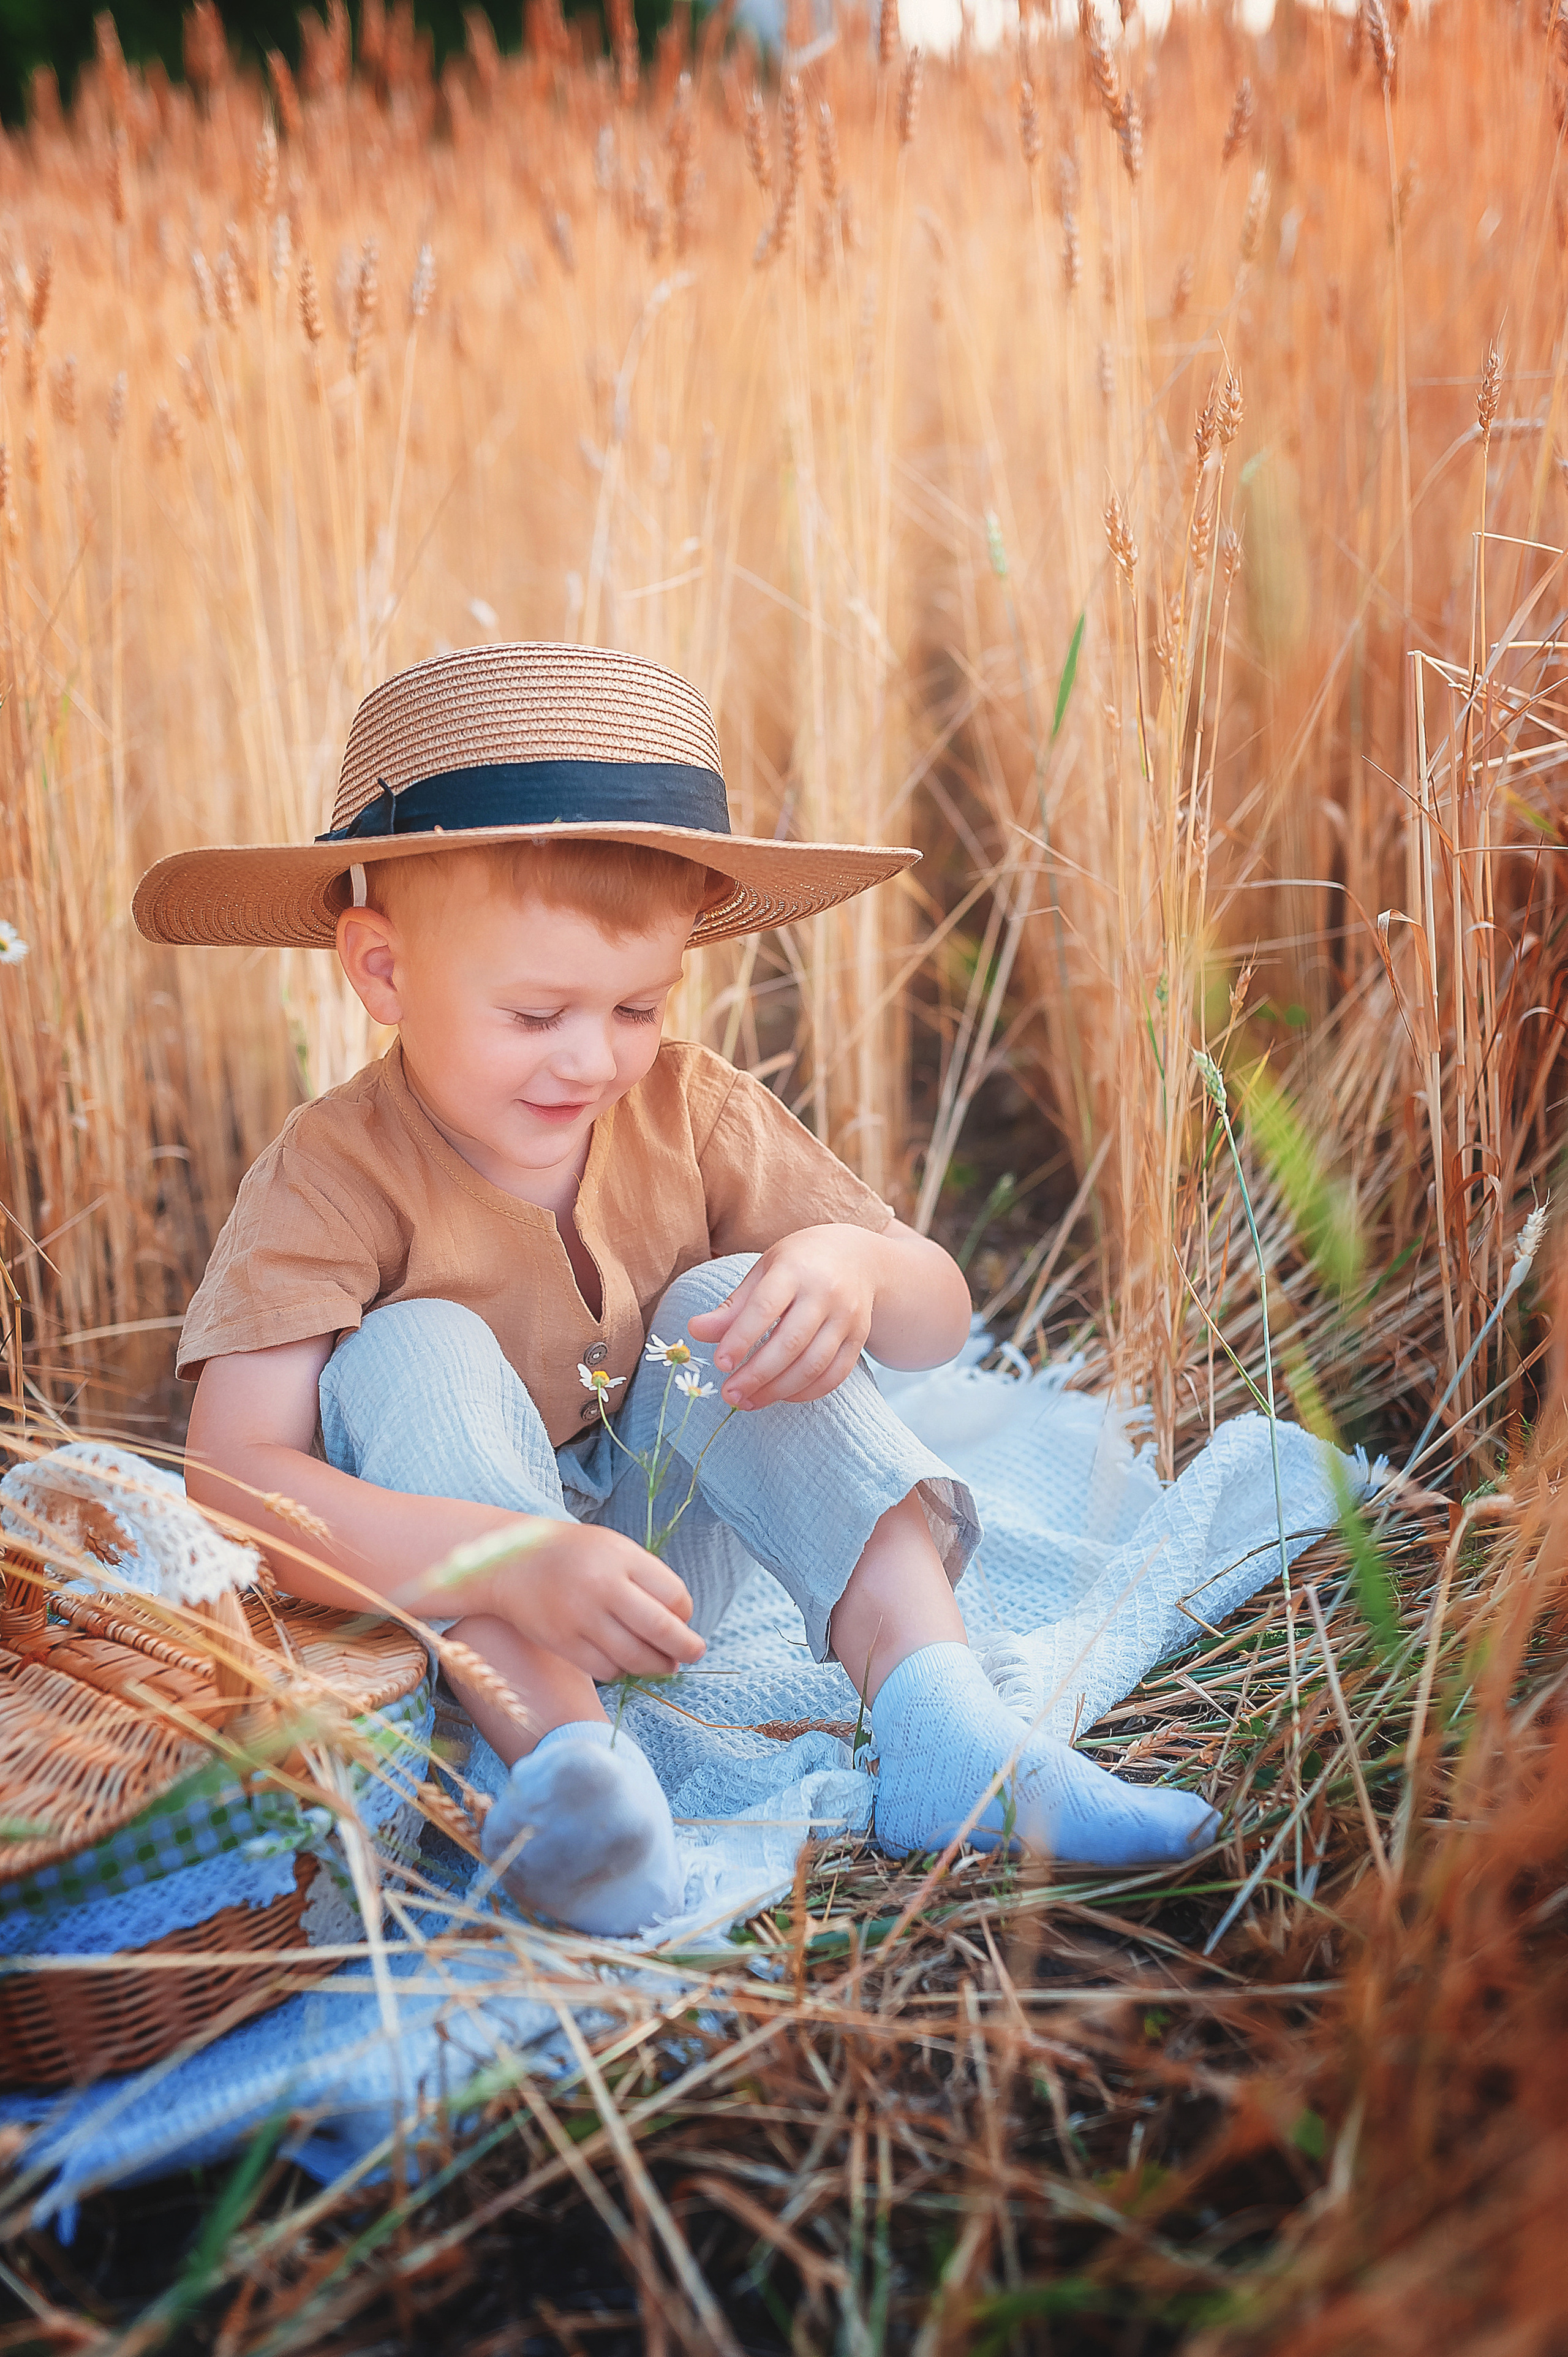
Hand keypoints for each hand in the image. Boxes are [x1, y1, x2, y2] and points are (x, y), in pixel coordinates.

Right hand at [500, 1522, 705, 1682]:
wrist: (513, 1562)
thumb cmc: (576, 1556)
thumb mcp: (616, 1549)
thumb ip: (648, 1578)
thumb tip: (682, 1622)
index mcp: (621, 1558)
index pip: (674, 1595)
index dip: (685, 1613)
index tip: (684, 1619)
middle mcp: (602, 1587)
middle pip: (661, 1630)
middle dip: (686, 1648)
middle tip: (695, 1653)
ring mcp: (581, 1618)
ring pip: (635, 1657)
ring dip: (658, 1667)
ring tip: (666, 1666)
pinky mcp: (563, 1643)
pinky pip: (606, 1669)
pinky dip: (624, 1672)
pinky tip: (628, 1664)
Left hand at [685, 1224, 880, 1409]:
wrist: (856, 1257)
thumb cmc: (798, 1264)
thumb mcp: (763, 1272)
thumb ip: (732, 1306)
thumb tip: (695, 1331)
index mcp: (794, 1270)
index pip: (765, 1308)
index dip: (741, 1339)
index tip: (720, 1363)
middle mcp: (825, 1293)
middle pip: (791, 1342)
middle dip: (756, 1375)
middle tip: (729, 1394)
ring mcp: (847, 1317)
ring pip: (814, 1364)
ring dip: (778, 1390)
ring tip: (748, 1401)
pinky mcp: (859, 1338)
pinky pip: (835, 1374)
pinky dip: (807, 1392)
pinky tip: (781, 1396)